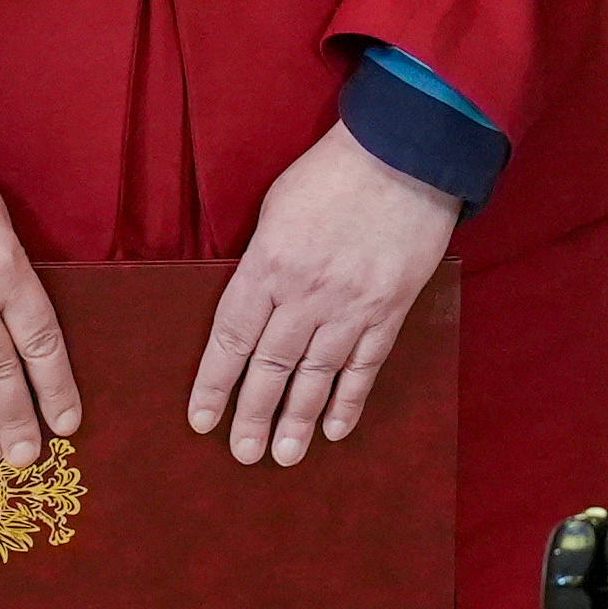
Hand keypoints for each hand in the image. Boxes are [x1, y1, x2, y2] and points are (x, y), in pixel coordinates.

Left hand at [188, 121, 462, 465]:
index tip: (201, 421)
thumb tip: (252, 309)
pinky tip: (337, 427)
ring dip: (299, 420)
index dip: (214, 384)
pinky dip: (351, 399)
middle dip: (253, 415)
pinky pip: (367, 364)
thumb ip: (261, 263)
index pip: (232, 338)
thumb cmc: (332, 173)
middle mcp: (307, 294)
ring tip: (285, 456)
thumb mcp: (275, 209)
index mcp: (269, 265)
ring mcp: (352, 304)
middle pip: (272, 367)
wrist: (406, 152)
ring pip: (318, 375)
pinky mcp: (391, 307)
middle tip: (243, 454)